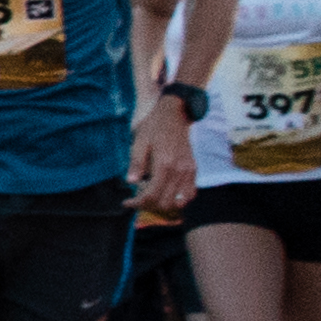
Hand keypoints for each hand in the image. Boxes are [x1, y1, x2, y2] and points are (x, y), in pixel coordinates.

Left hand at [131, 98, 197, 213]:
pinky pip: (190, 194)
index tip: (127, 202)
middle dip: (148, 206)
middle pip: (165, 203)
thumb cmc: (154, 127)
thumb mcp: (139, 142)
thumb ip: (136, 163)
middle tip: (137, 200)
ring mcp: (188, 171)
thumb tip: (130, 182)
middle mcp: (179, 170)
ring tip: (151, 198)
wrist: (174, 115)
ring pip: (179, 202)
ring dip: (163, 205)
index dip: (137, 203)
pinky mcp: (193, 169)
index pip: (151, 195)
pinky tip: (166, 193)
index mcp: (164, 164)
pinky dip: (178, 200)